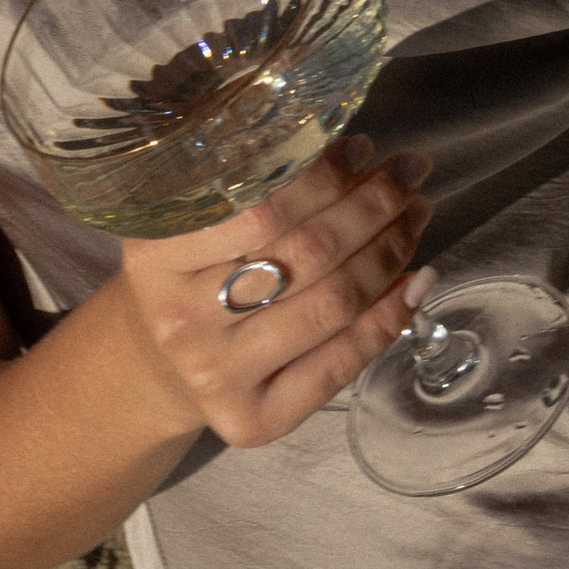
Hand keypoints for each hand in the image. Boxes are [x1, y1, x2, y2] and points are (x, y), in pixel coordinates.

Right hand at [107, 132, 435, 449]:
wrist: (152, 366)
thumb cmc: (186, 275)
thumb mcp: (184, 222)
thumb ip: (241, 183)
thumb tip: (352, 152)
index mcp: (155, 256)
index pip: (260, 210)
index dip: (326, 176)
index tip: (363, 148)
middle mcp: (181, 320)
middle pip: (307, 255)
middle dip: (372, 205)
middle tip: (408, 171)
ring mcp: (216, 375)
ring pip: (332, 304)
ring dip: (390, 252)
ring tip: (415, 214)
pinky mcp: (253, 419)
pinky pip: (340, 364)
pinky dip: (389, 318)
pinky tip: (416, 280)